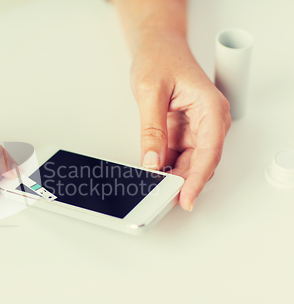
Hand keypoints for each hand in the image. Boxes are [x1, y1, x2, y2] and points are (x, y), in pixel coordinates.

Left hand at [130, 32, 230, 210]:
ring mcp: (196, 128)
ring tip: (155, 190)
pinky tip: (153, 176)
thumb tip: (152, 160)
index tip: (186, 198)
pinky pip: (177, 156)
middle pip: (201, 161)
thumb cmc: (160, 59)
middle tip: (163, 199)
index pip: (209, 151)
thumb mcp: (150, 92)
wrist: (157, 47)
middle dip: (184, 182)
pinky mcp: (182, 132)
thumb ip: (152, 128)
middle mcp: (208, 120)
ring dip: (174, 177)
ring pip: (190, 162)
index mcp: (210, 108)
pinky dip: (166, 167)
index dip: (198, 178)